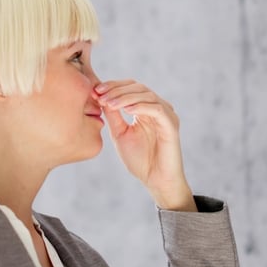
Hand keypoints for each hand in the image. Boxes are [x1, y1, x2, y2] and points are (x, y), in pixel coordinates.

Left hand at [94, 80, 196, 211]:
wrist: (155, 180)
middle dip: (117, 89)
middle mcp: (159, 108)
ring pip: (147, 95)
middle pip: (139, 87)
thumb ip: (114, 116)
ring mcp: (167, 115)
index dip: (114, 86)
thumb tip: (101, 97)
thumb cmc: (140, 160)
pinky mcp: (171, 124)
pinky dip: (140, 106)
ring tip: (108, 103)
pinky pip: (156, 109)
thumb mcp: (120, 134)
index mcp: (147, 109)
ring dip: (125, 97)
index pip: (131, 88)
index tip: (95, 90)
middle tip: (100, 94)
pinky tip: (126, 110)